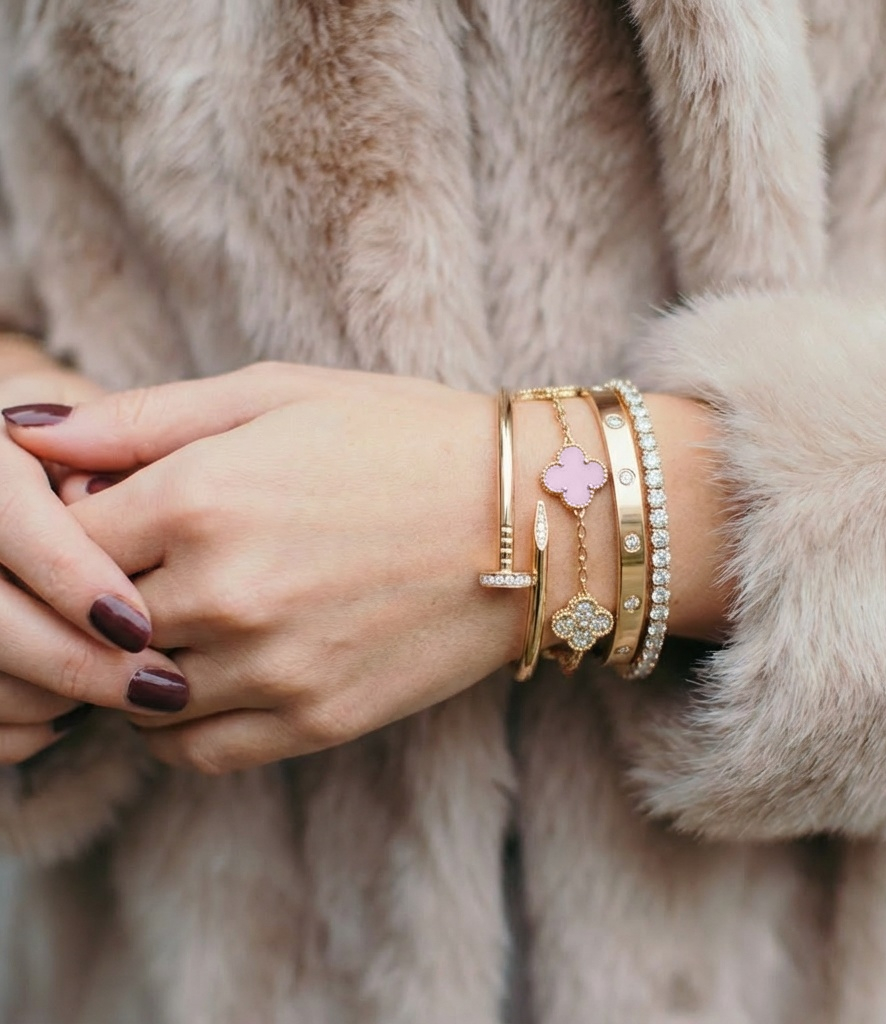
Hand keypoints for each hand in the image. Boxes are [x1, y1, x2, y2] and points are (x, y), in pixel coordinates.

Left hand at [6, 364, 525, 772]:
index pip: (62, 541)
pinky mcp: (313, 721)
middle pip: (92, 622)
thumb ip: (142, 419)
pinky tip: (208, 674)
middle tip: (152, 564)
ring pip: (133, 694)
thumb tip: (25, 439)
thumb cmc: (404, 437)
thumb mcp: (277, 394)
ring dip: (137, 658)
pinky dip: (176, 720)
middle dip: (103, 594)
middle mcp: (224, 593)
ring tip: (187, 614)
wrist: (529, 516)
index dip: (75, 528)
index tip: (116, 516)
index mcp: (201, 497)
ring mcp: (270, 668)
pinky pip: (192, 750)